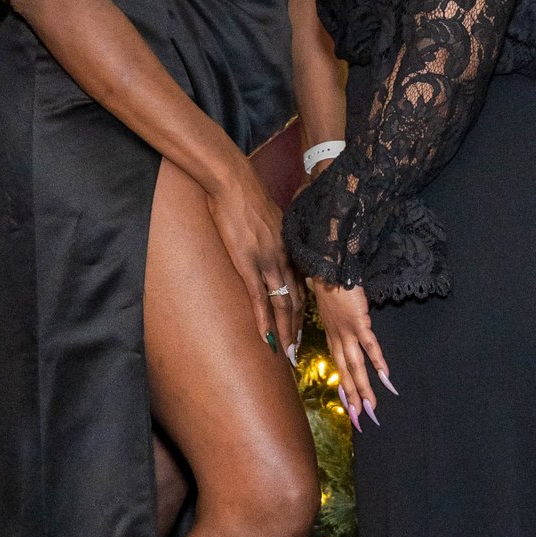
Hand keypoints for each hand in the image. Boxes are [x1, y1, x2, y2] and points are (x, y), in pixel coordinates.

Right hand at [209, 166, 299, 352]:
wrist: (233, 183)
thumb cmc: (246, 197)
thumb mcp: (269, 219)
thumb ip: (272, 236)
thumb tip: (269, 243)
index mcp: (289, 248)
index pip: (301, 286)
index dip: (301, 310)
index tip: (300, 328)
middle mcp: (284, 258)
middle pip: (296, 301)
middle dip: (296, 328)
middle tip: (296, 350)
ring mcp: (267, 262)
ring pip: (282, 304)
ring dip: (285, 331)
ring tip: (286, 353)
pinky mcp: (248, 264)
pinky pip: (260, 298)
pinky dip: (264, 321)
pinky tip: (266, 337)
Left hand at [312, 278, 393, 426]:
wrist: (327, 266)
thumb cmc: (326, 281)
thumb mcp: (323, 301)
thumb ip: (329, 311)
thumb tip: (328, 308)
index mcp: (331, 335)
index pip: (338, 366)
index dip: (344, 386)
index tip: (349, 405)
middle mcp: (337, 338)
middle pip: (346, 372)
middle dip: (353, 397)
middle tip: (360, 419)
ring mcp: (347, 331)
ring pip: (356, 365)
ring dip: (363, 388)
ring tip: (371, 407)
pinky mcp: (358, 322)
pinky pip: (369, 346)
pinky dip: (378, 362)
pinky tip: (386, 377)